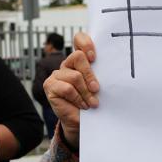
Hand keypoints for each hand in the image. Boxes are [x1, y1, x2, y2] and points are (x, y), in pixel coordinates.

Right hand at [44, 31, 99, 147]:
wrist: (82, 121)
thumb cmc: (92, 101)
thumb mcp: (98, 86)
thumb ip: (99, 74)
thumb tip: (112, 69)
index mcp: (80, 60)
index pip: (79, 39)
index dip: (86, 43)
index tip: (94, 57)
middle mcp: (67, 64)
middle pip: (78, 57)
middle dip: (90, 74)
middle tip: (96, 89)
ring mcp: (57, 74)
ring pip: (75, 76)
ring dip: (86, 92)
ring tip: (92, 103)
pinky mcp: (50, 85)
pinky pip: (67, 88)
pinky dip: (78, 98)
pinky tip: (82, 106)